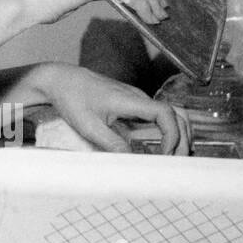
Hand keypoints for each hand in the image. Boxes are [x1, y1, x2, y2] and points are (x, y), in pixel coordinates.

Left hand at [25, 63, 189, 154]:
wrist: (60, 79)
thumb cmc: (71, 98)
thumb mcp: (88, 125)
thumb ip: (111, 144)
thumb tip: (132, 162)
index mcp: (130, 99)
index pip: (166, 114)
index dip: (172, 135)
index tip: (165, 154)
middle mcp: (138, 97)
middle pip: (176, 114)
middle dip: (183, 138)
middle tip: (178, 163)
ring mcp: (137, 100)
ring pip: (169, 115)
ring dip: (177, 134)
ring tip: (175, 157)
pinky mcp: (132, 104)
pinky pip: (157, 117)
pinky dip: (166, 131)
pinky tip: (162, 148)